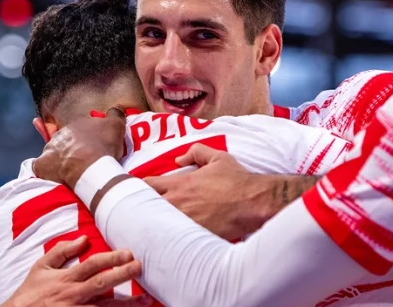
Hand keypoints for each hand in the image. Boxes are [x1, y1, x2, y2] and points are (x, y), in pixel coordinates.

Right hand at [2, 236, 150, 306]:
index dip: (111, 258)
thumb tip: (83, 238)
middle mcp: (73, 295)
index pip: (92, 265)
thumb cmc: (31, 292)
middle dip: (122, 275)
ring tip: (147, 300)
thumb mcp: (41, 267)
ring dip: (127, 305)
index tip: (129, 253)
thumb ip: (62, 251)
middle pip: (102, 284)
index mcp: (66, 279)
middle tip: (140, 268)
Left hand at [33, 107, 126, 188]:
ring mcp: (49, 149)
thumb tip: (116, 107)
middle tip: (83, 160)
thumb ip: (115, 114)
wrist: (89, 168)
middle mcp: (60, 134)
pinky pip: (41, 168)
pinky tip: (53, 177)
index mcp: (76, 124)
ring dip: (60, 159)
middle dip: (72, 148)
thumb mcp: (116, 126)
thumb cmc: (103, 146)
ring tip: (71, 171)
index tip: (94, 146)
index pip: (81, 129)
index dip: (88, 138)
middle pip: (66, 141)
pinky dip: (46, 172)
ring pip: (53, 153)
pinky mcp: (42, 166)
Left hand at [143, 144, 281, 240]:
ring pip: (156, 224)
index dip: (139, 187)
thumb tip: (178, 159)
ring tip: (151, 225)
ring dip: (153, 223)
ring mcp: (184, 221)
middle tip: (140, 209)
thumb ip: (195, 152)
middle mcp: (177, 202)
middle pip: (145, 206)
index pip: (147, 185)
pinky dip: (168, 238)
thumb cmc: (237, 180)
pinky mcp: (193, 236)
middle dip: (141, 207)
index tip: (138, 190)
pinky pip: (173, 238)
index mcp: (180, 184)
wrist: (253, 203)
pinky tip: (167, 239)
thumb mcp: (218, 158)